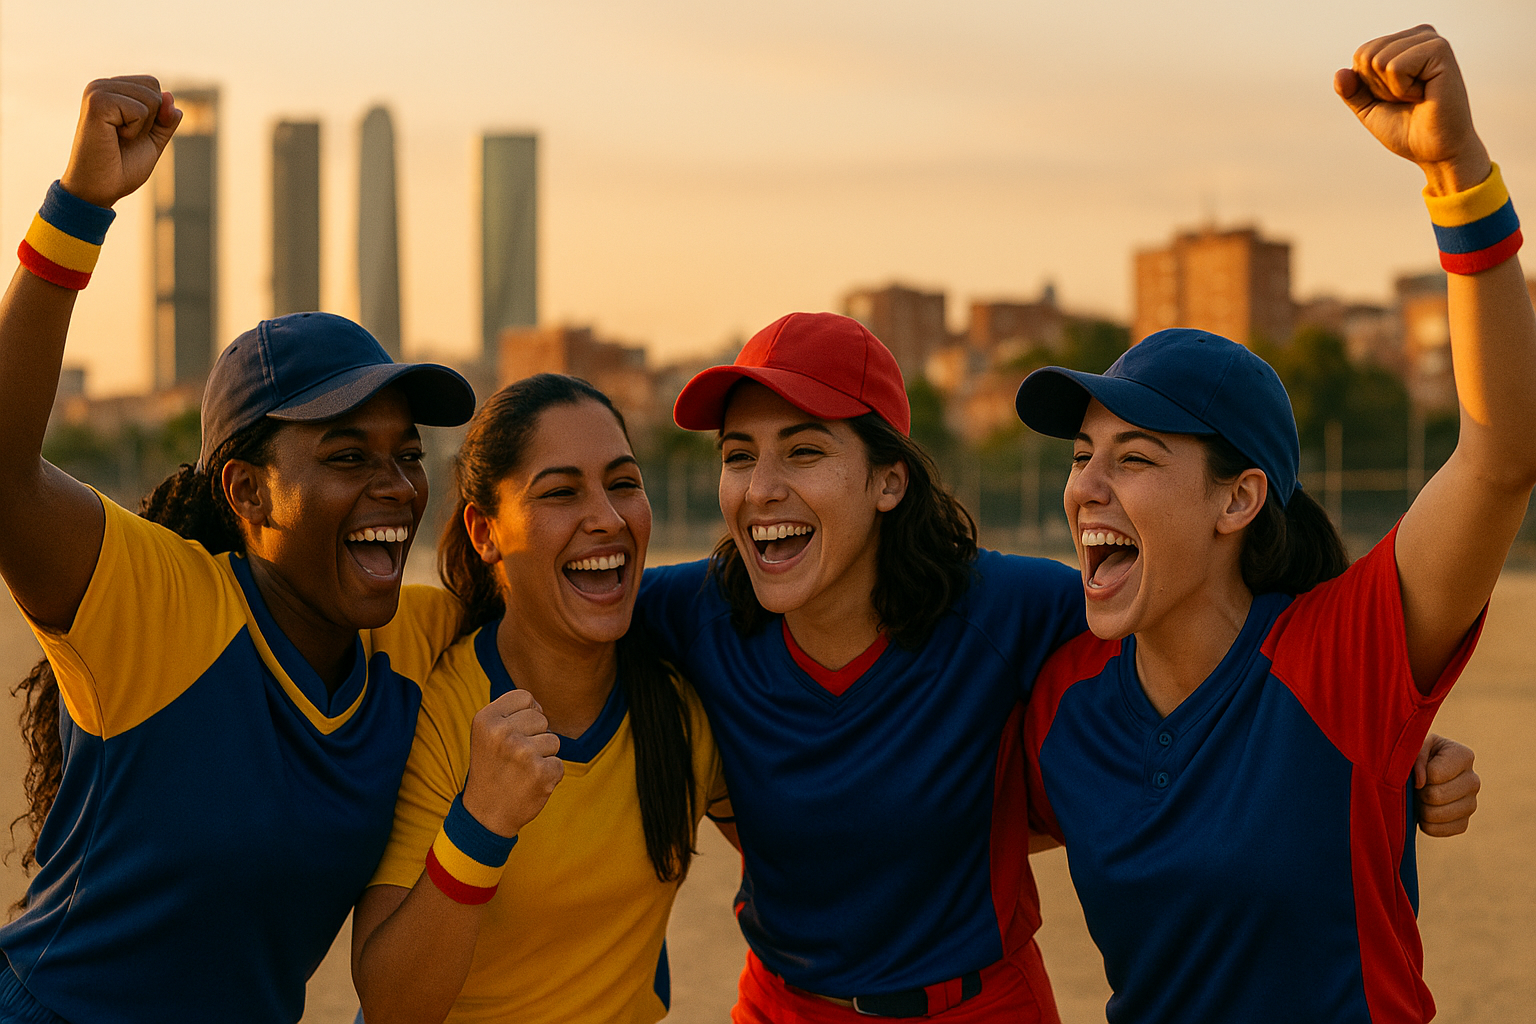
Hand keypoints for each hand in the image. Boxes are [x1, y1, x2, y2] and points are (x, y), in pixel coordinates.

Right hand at [59, 76, 180, 208]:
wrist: (99, 188)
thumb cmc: (122, 166)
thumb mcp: (152, 139)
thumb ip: (165, 119)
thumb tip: (170, 96)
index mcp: (111, 90)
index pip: (152, 84)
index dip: (156, 113)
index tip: (132, 132)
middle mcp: (101, 86)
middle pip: (153, 87)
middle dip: (151, 119)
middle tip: (125, 137)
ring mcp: (96, 91)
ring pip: (150, 97)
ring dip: (142, 126)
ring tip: (118, 137)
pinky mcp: (97, 102)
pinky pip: (140, 110)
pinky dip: (135, 130)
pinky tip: (114, 138)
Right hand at [461, 690, 563, 836]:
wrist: (485, 815)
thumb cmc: (491, 769)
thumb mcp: (486, 734)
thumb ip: (509, 714)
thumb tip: (539, 706)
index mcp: (486, 719)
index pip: (525, 697)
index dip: (524, 714)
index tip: (512, 734)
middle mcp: (502, 733)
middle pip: (541, 718)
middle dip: (534, 736)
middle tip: (514, 758)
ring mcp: (523, 753)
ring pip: (553, 740)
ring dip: (543, 756)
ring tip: (521, 771)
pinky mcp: (541, 773)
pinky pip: (559, 763)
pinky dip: (549, 774)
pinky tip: (530, 784)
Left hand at [1335, 25, 1490, 194]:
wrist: (1436, 151)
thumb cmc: (1407, 129)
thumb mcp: (1369, 108)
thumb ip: (1352, 90)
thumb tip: (1339, 73)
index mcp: (1405, 43)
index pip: (1361, 54)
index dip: (1369, 85)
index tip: (1396, 98)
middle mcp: (1420, 36)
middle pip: (1366, 54)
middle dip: (1378, 86)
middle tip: (1407, 99)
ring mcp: (1431, 40)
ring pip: (1378, 60)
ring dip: (1391, 89)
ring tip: (1417, 97)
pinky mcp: (1440, 50)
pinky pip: (1395, 67)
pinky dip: (1402, 89)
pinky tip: (1425, 94)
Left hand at [1413, 733, 1479, 837]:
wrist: (1417, 772)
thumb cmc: (1415, 753)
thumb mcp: (1413, 744)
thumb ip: (1416, 755)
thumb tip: (1421, 782)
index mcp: (1463, 756)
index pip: (1435, 774)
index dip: (1418, 774)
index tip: (1417, 770)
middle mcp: (1473, 780)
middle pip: (1436, 796)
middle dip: (1419, 792)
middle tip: (1416, 786)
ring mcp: (1471, 804)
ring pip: (1437, 815)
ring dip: (1420, 807)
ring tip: (1420, 797)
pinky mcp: (1463, 823)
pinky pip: (1439, 830)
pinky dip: (1424, 823)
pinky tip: (1424, 811)